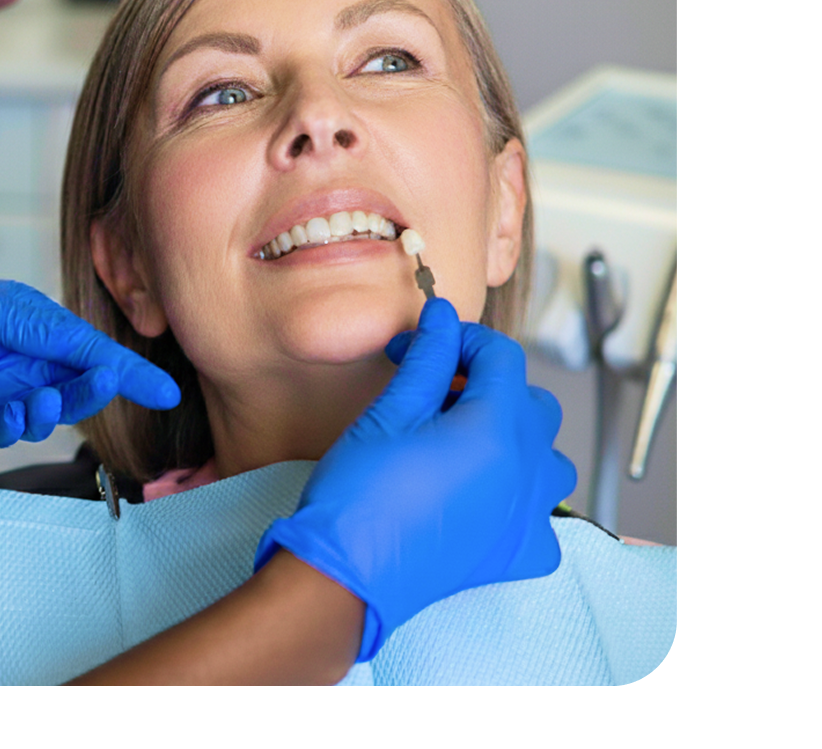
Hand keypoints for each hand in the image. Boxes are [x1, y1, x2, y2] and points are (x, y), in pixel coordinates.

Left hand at [0, 235, 180, 446]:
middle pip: (72, 384)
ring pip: (43, 412)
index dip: (126, 371)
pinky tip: (12, 413)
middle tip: (104, 383)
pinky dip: (15, 426)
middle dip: (93, 388)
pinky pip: (2, 431)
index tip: (164, 390)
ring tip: (40, 400)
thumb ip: (30, 325)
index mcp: (22, 326)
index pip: (84, 350)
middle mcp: (12, 362)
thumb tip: (83, 346)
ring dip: (53, 410)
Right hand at [255, 298, 576, 661]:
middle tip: (434, 392)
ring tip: (462, 443)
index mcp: (497, 429)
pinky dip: (520, 499)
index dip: (461, 340)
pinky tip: (480, 496)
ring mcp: (528, 516)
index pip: (501, 357)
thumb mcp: (390, 412)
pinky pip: (542, 516)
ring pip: (548, 458)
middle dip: (488, 386)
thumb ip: (429, 360)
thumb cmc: (359, 493)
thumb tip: (443, 317)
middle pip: (531, 403)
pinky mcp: (515, 553)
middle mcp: (527, 471)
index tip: (425, 344)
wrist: (344, 575)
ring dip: (514, 440)